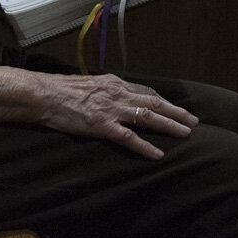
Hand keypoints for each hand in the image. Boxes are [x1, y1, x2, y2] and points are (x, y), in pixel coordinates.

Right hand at [32, 72, 197, 158]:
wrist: (44, 94)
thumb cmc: (61, 90)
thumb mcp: (89, 84)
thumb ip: (105, 90)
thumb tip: (115, 95)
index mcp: (114, 83)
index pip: (146, 92)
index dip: (164, 101)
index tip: (177, 108)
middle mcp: (117, 93)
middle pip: (154, 102)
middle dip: (176, 112)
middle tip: (193, 121)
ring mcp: (111, 109)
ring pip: (148, 117)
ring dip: (169, 125)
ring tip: (186, 134)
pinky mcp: (102, 125)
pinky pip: (128, 138)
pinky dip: (145, 146)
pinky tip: (157, 154)